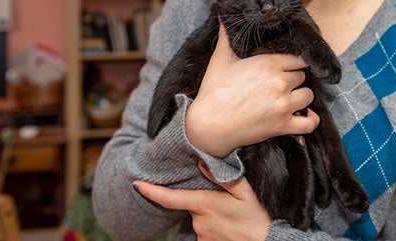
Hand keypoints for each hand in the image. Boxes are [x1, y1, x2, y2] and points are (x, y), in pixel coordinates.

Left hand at [134, 161, 271, 240]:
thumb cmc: (260, 217)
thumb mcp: (247, 192)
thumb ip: (224, 176)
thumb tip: (202, 162)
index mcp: (206, 204)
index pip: (172, 198)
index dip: (151, 191)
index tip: (136, 184)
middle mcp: (200, 221)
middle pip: (192, 204)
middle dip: (204, 200)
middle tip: (228, 202)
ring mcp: (203, 235)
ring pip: (199, 218)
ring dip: (210, 214)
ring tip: (233, 216)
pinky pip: (205, 230)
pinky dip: (214, 226)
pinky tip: (230, 225)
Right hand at [185, 24, 319, 156]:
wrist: (208, 125)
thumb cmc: (214, 91)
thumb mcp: (220, 59)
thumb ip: (227, 36)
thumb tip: (223, 15)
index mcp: (268, 63)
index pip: (297, 58)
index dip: (291, 63)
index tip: (285, 68)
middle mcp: (280, 82)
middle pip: (302, 76)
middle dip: (293, 79)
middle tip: (280, 84)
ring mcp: (283, 105)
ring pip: (309, 96)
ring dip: (300, 97)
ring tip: (288, 99)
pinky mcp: (283, 126)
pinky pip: (310, 123)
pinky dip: (310, 120)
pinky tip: (303, 115)